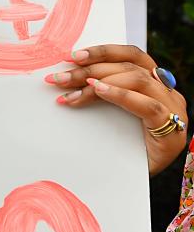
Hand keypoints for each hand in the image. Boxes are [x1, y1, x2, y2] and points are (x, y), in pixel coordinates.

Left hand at [47, 44, 186, 175]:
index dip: (102, 52)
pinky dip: (121, 95)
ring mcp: (171, 108)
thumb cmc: (122, 146)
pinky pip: (147, 105)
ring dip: (98, 81)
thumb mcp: (109, 115)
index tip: (72, 56)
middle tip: (59, 77)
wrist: (138, 179)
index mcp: (152, 82)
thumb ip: (100, 94)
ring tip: (69, 88)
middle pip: (129, 66)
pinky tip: (99, 91)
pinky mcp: (170, 127)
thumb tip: (65, 81)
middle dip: (90, 69)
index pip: (130, 56)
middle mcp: (165, 90)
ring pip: (137, 80)